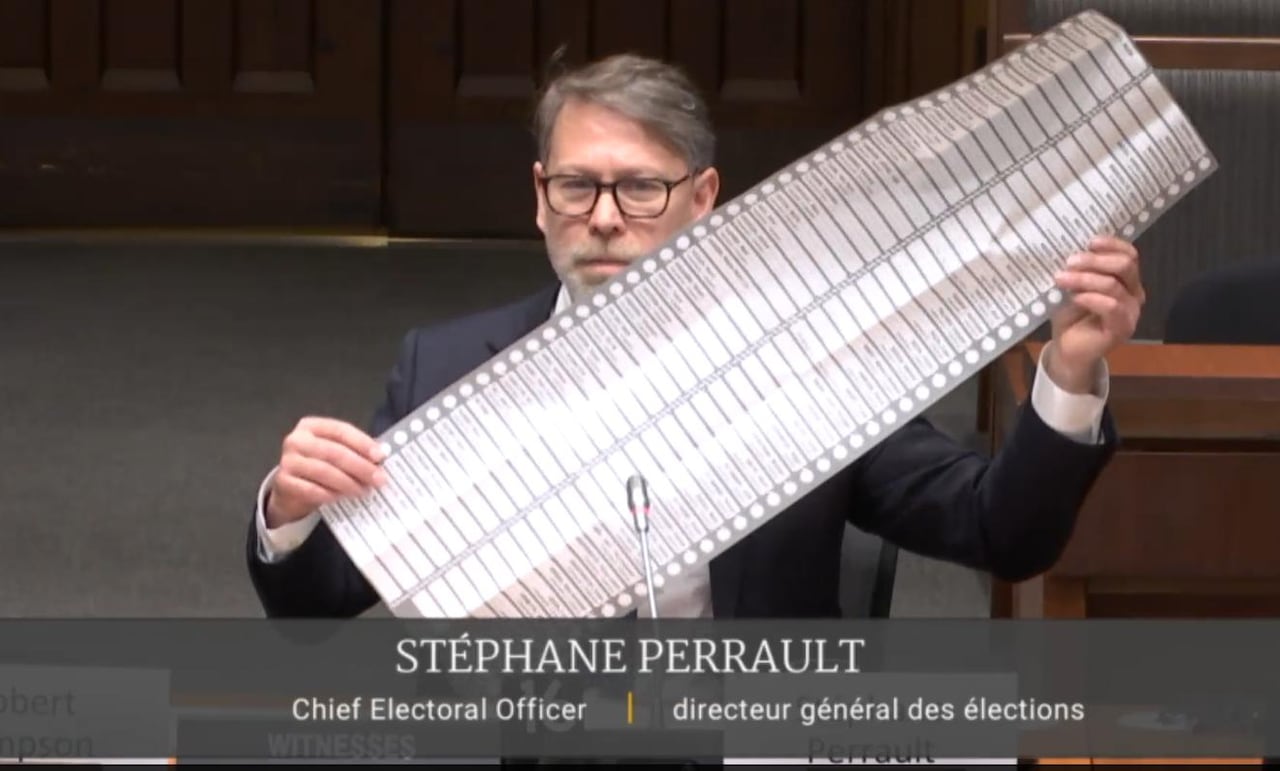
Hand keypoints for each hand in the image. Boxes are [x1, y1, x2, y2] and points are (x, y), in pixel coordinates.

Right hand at [266, 416, 387, 527]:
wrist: (291, 488)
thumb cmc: (319, 466)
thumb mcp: (335, 453)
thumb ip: (354, 450)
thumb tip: (381, 456)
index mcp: (312, 426)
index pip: (341, 430)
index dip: (362, 443)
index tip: (380, 456)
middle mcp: (297, 440)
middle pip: (334, 452)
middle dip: (360, 467)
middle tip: (378, 479)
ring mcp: (288, 461)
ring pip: (324, 471)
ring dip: (348, 483)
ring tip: (364, 491)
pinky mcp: (283, 481)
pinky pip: (312, 490)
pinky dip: (330, 494)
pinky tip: (343, 498)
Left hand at [1048, 235, 1144, 392]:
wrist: (1067, 350)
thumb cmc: (1071, 316)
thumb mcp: (1073, 286)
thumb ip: (1079, 270)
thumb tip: (1070, 248)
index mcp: (1126, 280)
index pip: (1130, 255)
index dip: (1112, 245)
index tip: (1089, 242)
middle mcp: (1134, 294)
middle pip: (1125, 266)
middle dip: (1095, 260)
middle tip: (1069, 261)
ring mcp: (1130, 312)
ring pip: (1113, 285)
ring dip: (1085, 279)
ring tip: (1061, 278)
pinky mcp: (1121, 329)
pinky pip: (1111, 306)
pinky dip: (1090, 298)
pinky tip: (1075, 298)